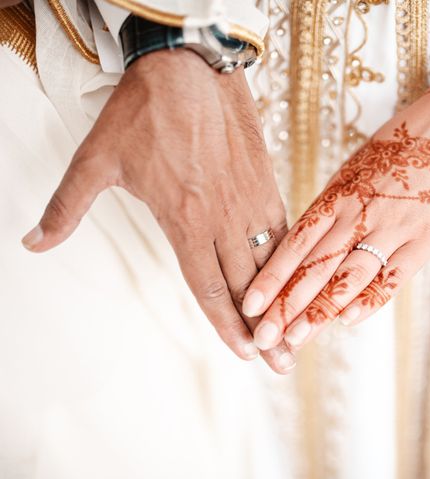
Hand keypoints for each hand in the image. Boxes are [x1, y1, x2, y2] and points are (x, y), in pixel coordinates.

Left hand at [21, 49, 295, 372]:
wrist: (188, 67)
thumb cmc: (145, 111)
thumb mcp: (97, 160)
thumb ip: (67, 207)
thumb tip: (33, 241)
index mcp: (184, 218)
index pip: (210, 286)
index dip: (227, 324)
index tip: (243, 353)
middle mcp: (223, 216)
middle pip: (248, 284)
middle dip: (265, 328)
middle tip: (280, 362)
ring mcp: (249, 197)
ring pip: (271, 260)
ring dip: (284, 298)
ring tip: (296, 328)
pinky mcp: (265, 178)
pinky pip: (283, 227)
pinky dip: (290, 256)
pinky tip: (296, 274)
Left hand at [242, 80, 429, 359]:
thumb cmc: (391, 154)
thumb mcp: (350, 174)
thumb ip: (328, 213)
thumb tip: (301, 253)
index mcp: (337, 197)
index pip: (296, 245)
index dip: (271, 277)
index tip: (249, 305)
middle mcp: (359, 214)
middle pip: (316, 266)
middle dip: (287, 305)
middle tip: (262, 337)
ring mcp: (392, 228)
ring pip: (349, 275)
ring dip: (320, 310)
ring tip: (295, 339)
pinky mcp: (423, 241)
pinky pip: (392, 277)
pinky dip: (370, 300)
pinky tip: (346, 321)